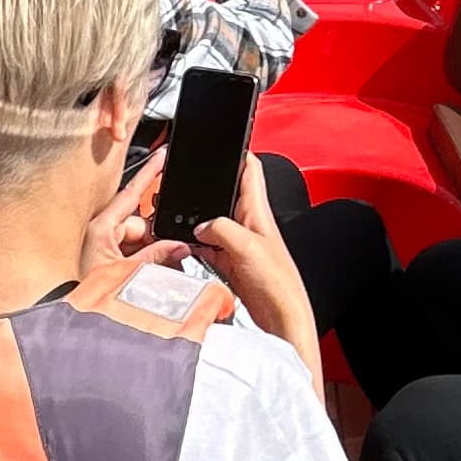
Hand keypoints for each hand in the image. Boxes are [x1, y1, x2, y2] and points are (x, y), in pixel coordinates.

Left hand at [79, 152, 181, 292]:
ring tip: (155, 274)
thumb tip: (178, 246)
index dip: (149, 174)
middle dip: (157, 239)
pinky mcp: (102, 262)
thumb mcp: (126, 272)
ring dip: (151, 256)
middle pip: (140, 225)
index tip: (162, 156)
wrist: (71, 321)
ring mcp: (101, 248)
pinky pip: (130, 255)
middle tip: (174, 253)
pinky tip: (150, 278)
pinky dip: (142, 265)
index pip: (132, 194)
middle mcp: (99, 233)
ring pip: (138, 243)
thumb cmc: (82, 293)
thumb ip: (155, 257)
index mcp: (101, 227)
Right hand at [191, 154, 313, 346]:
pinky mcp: (229, 261)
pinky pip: (206, 245)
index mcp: (258, 210)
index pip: (250, 168)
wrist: (281, 318)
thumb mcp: (247, 247)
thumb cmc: (278, 283)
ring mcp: (238, 242)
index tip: (218, 141)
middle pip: (224, 193)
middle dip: (205, 187)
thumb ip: (221, 229)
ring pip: (211, 219)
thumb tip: (200, 225)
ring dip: (196, 218)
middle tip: (185, 182)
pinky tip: (184, 245)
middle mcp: (248, 223)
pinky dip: (194, 243)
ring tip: (179, 216)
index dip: (236, 151)